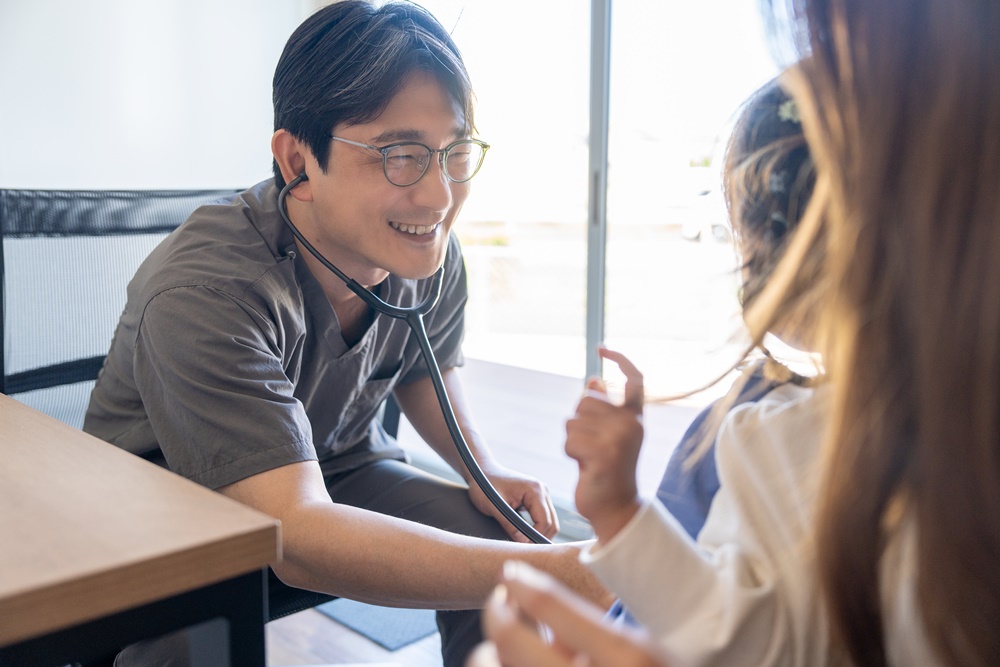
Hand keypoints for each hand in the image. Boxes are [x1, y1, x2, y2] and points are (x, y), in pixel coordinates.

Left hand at [466, 560, 670, 666]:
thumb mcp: (639, 655)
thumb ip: (593, 637)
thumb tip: (542, 623)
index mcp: (625, 657)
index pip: (551, 603)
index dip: (520, 583)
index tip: (510, 575)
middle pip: (507, 637)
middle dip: (498, 614)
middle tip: (501, 604)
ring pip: (490, 664)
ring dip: (492, 654)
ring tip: (508, 649)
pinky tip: (521, 665)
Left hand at [469, 462, 558, 542]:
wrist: (481, 471)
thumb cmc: (484, 485)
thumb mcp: (493, 506)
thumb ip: (509, 524)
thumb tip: (523, 542)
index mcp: (535, 490)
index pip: (545, 521)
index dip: (535, 537)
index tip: (522, 548)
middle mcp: (543, 491)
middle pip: (552, 523)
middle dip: (540, 538)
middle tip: (524, 550)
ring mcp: (542, 495)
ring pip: (550, 522)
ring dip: (539, 534)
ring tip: (524, 545)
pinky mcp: (537, 499)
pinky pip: (543, 519)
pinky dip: (537, 529)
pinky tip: (525, 536)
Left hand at [564, 346, 644, 542]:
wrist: (616, 509)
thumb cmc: (607, 471)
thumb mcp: (608, 437)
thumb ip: (603, 410)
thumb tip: (593, 378)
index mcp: (636, 418)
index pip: (635, 379)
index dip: (620, 359)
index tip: (602, 348)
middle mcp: (632, 424)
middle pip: (586, 400)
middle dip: (578, 422)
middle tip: (591, 447)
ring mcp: (619, 438)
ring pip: (573, 421)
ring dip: (573, 441)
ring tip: (589, 459)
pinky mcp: (604, 453)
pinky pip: (570, 440)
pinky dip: (570, 454)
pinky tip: (584, 467)